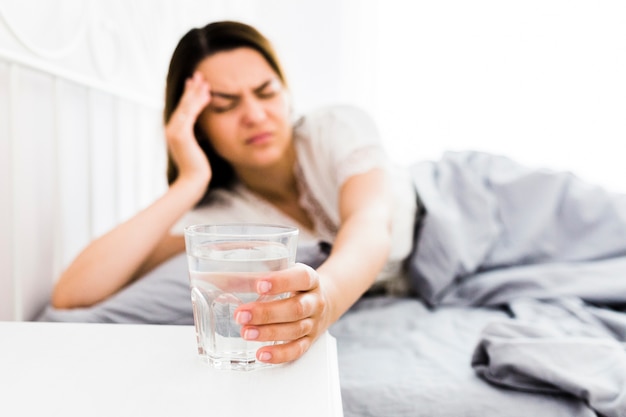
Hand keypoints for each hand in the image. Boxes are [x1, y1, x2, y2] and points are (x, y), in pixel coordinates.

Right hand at [165, 72, 211, 188]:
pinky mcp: (182, 134)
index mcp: (174, 131)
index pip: (182, 109)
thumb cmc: (196, 169)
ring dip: (196, 92)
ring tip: (204, 80)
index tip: (195, 83)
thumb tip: (197, 136)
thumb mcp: (194, 150)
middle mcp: (172, 128)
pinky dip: (198, 103)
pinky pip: (191, 114)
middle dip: (192, 88)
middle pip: (182, 103)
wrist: (192, 181)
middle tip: (199, 74)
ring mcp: (175, 131)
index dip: (188, 95)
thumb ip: (193, 140)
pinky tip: (207, 95)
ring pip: (186, 106)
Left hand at [234, 263, 330, 363]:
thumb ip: (260, 274)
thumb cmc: (296, 284)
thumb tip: (215, 278)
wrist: (326, 300)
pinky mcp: (309, 340)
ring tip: (246, 333)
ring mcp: (314, 323)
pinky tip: (262, 354)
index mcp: (310, 280)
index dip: (282, 282)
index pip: (301, 278)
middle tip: (241, 314)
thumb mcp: (286, 271)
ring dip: (269, 333)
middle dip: (267, 313)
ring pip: (295, 330)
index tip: (259, 285)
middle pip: (296, 308)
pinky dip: (279, 354)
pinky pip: (297, 350)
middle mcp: (315, 301)